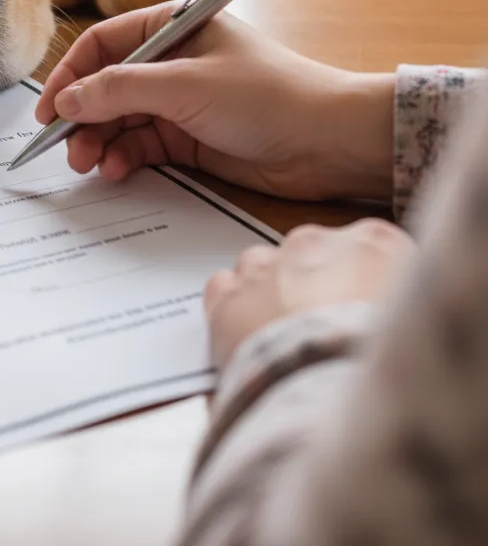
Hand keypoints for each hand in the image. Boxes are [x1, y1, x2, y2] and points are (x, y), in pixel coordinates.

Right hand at [37, 3, 394, 200]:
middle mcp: (171, 62)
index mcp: (172, 27)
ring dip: (99, 141)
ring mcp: (179, 101)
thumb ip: (119, 90)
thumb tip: (66, 100)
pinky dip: (124, 158)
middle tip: (66, 146)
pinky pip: (140, 146)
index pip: (103, 45)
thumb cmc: (268, 95)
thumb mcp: (185, 85)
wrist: (330, 143)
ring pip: (119, 120)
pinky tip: (117, 170)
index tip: (49, 109)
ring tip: (89, 164)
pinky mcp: (188, 138)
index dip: (70, 75)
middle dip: (83, 116)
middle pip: (106, 86)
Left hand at [204, 219, 415, 368]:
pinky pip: (224, 289)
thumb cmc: (381, 371)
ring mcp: (266, 265)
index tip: (365, 308)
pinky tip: (249, 339)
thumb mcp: (417, 332)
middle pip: (314, 256)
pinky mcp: (227, 296)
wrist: (326, 398)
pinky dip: (233, 309)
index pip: (373, 248)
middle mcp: (315, 243)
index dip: (367, 283)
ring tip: (286, 341)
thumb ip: (399, 307)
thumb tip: (385, 315)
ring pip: (264, 266)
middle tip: (325, 333)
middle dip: (316, 287)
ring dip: (271, 295)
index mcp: (375, 245)